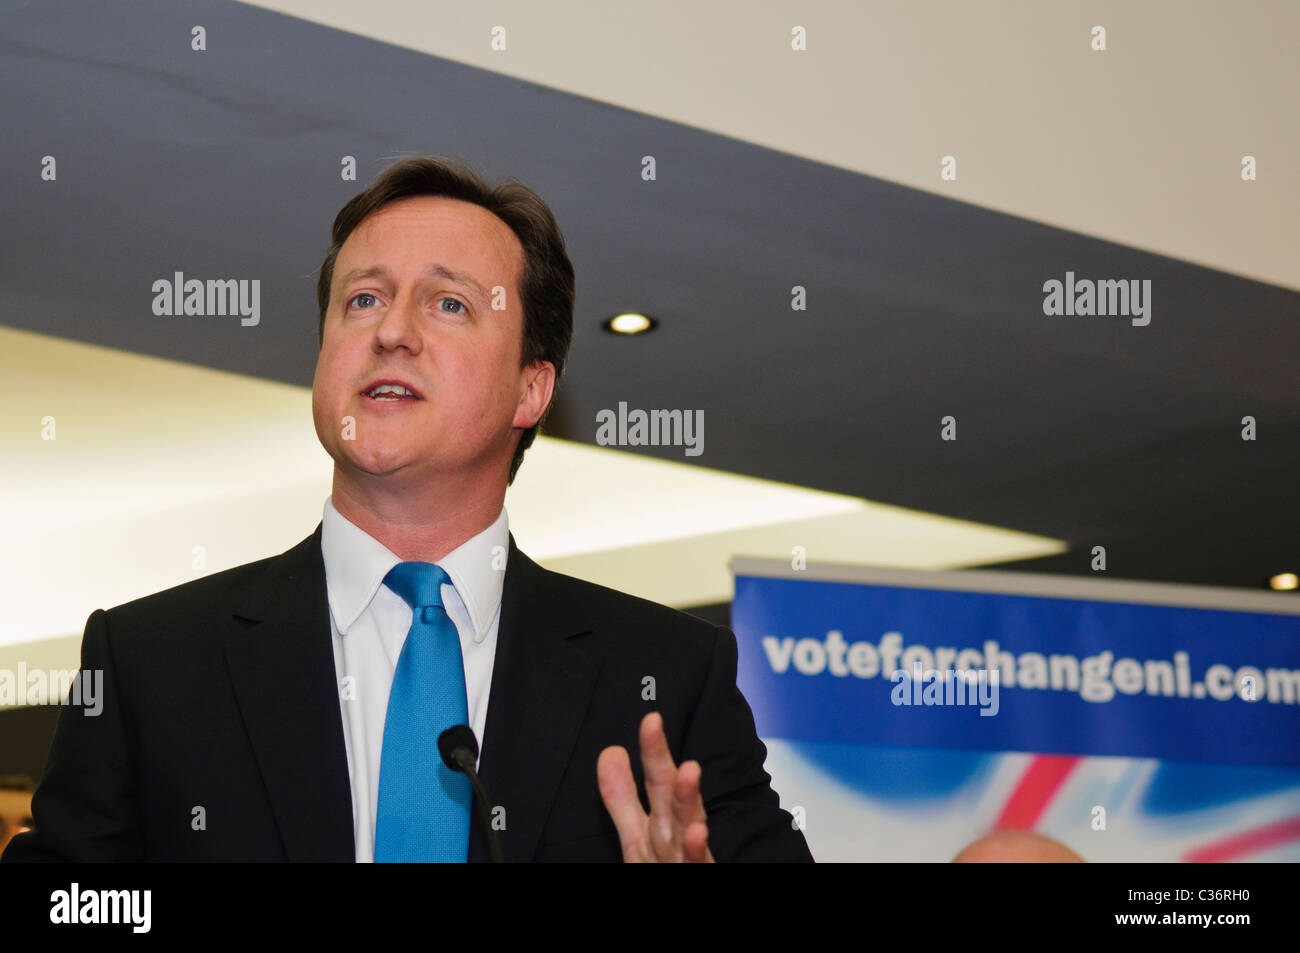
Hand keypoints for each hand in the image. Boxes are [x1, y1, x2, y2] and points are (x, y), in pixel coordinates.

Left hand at [597, 711, 714, 862]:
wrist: (689, 893)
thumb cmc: (669, 869)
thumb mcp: (637, 835)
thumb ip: (621, 797)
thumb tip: (610, 751)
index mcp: (659, 825)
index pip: (655, 782)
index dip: (650, 750)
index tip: (650, 718)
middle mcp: (676, 839)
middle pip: (668, 797)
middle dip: (661, 763)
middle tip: (654, 726)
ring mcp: (688, 861)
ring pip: (685, 830)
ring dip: (687, 801)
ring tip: (688, 769)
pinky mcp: (699, 876)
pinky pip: (697, 865)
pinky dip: (697, 851)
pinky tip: (696, 833)